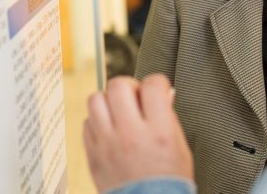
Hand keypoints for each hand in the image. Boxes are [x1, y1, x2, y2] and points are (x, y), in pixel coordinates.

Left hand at [83, 74, 193, 192]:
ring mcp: (108, 144)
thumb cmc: (168, 185)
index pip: (152, 86)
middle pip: (119, 86)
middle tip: (134, 97)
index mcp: (158, 132)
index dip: (156, 82)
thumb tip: (164, 94)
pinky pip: (86, 122)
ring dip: (108, 100)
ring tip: (118, 111)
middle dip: (129, 86)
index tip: (156, 88)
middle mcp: (130, 135)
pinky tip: (109, 129)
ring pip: (96, 99)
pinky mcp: (92, 155)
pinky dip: (97, 121)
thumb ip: (169, 118)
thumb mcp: (180, 149)